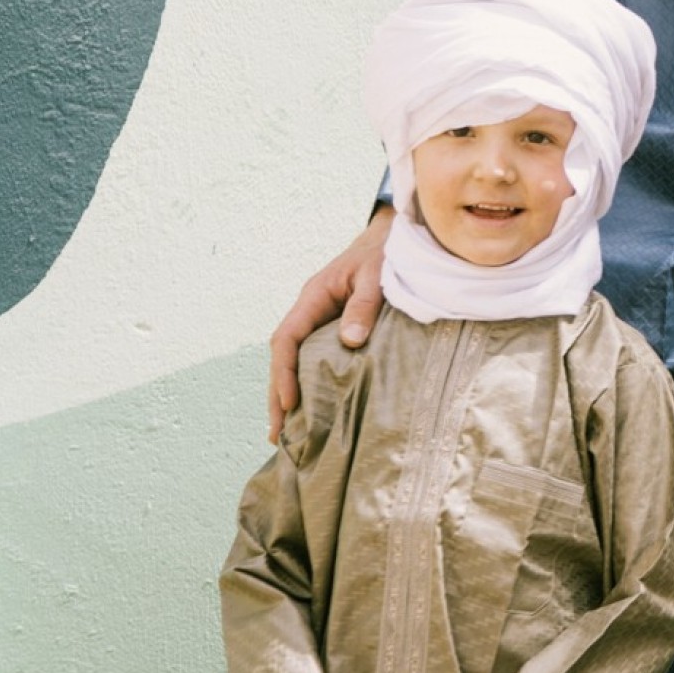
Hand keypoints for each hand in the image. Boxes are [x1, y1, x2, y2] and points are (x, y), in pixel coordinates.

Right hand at [267, 207, 391, 439]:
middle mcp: (311, 312)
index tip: (288, 403)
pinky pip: (314, 360)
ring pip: (296, 362)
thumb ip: (364, 304)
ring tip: (287, 434)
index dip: (283, 372)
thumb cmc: (385, 254)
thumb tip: (351, 341)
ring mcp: (321, 322)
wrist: (395, 238)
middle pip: (284, 357)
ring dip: (289, 395)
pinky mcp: (335, 330)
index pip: (287, 338)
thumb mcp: (377, 275)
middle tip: (277, 434)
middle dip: (278, 395)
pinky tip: (312, 409)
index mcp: (313, 297)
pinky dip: (309, 384)